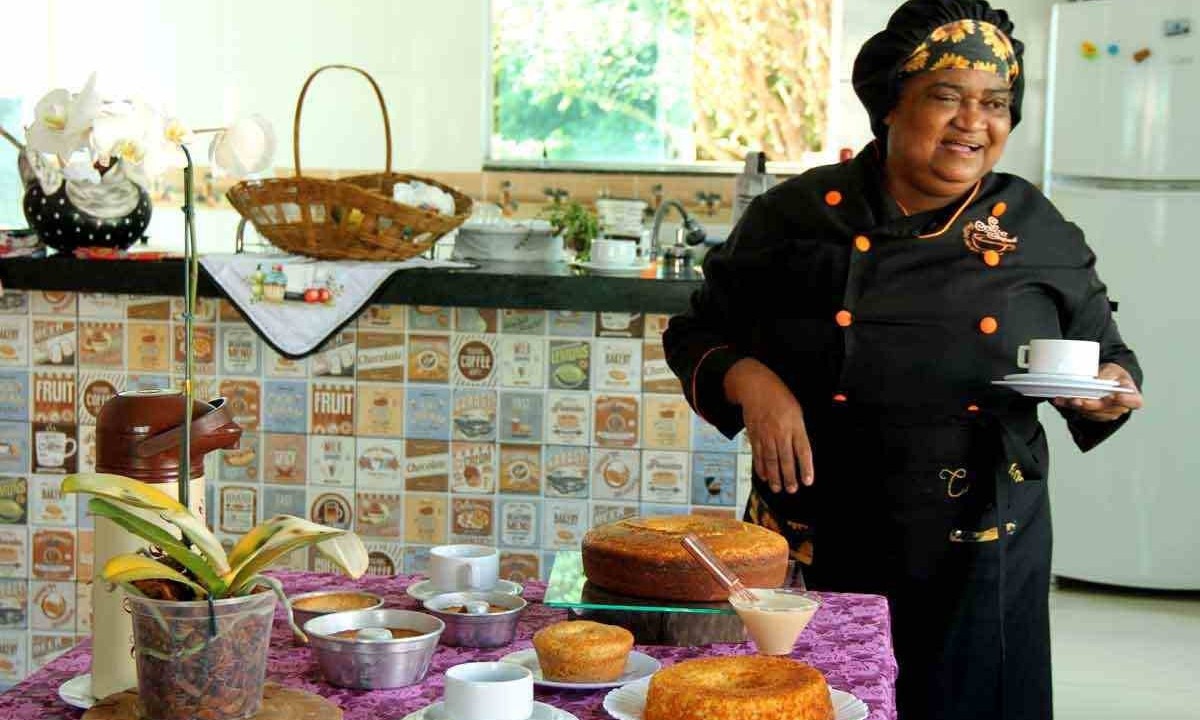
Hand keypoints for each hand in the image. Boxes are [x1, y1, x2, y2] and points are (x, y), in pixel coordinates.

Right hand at [723, 358, 813, 492]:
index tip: (808, 481)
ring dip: (775, 476)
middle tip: (792, 489)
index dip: (806, 467)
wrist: (755, 387)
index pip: (803, 450)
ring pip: (771, 460)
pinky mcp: (754, 435)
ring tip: (778, 488)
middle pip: (786, 458)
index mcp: (795, 425)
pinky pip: (757, 455)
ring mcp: (765, 434)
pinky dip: (760, 468)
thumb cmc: (779, 398)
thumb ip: (799, 431)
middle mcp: (780, 431)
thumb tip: (802, 453)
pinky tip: (764, 477)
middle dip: (789, 477)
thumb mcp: (796, 411)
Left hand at [1052, 362, 1143, 420]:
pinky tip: (1061, 401)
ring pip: (1091, 413)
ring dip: (1076, 406)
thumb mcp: (1112, 370)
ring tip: (1065, 399)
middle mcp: (1121, 408)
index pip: (1134, 401)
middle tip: (1078, 400)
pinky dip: (1070, 406)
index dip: (1127, 401)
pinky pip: (1081, 412)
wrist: (1106, 379)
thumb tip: (1096, 381)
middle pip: (1106, 409)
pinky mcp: (1093, 414)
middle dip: (1090, 405)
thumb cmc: (1113, 374)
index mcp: (1131, 395)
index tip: (1118, 396)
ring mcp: (1106, 413)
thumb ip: (1106, 376)